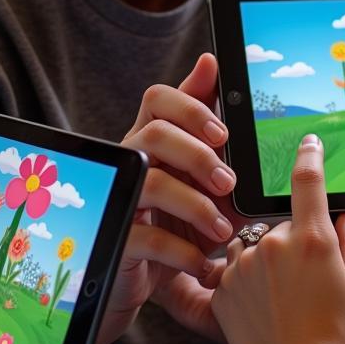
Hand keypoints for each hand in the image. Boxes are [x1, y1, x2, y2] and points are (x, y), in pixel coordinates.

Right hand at [96, 54, 244, 343]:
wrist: (150, 280)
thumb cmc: (180, 216)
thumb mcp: (202, 174)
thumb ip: (209, 126)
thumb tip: (211, 62)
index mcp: (152, 137)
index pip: (159, 98)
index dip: (190, 107)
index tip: (222, 132)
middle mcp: (131, 160)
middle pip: (156, 134)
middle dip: (198, 156)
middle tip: (229, 183)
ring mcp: (120, 197)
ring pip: (152, 183)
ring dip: (196, 205)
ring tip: (223, 230)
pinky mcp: (116, 239)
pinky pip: (146, 237)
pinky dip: (182, 250)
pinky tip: (203, 262)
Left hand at [212, 134, 344, 343]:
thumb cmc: (333, 332)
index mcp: (312, 239)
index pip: (307, 181)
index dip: (309, 155)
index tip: (309, 141)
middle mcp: (274, 243)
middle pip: (283, 224)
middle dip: (294, 241)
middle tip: (305, 280)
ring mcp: (245, 264)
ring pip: (256, 243)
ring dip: (267, 258)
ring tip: (282, 296)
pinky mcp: (223, 286)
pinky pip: (236, 267)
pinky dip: (248, 278)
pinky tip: (264, 306)